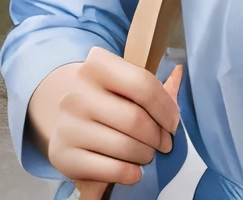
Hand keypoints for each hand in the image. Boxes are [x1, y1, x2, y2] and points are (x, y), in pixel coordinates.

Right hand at [27, 48, 183, 186]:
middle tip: (163, 144)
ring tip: (145, 154)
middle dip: (158, 137)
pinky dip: (131, 174)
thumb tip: (180, 73)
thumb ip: (152, 86)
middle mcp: (76, 95)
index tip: (172, 122)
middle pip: (135, 119)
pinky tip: (132, 170)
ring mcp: (67, 126)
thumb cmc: (105, 102)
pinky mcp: (63, 156)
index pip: (142, 85)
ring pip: (126, 147)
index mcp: (95, 67)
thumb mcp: (125, 87)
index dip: (166, 108)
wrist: (63, 122)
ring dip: (145, 156)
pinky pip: (113, 170)